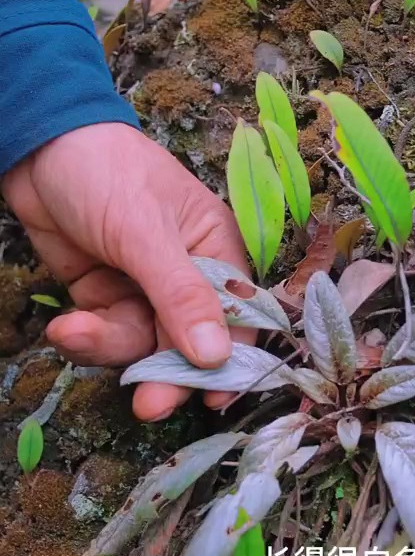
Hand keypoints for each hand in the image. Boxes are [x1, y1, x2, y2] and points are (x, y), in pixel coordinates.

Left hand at [1, 122, 252, 420]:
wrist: (37, 148)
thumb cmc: (108, 172)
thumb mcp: (145, 231)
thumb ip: (181, 295)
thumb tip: (217, 356)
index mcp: (215, 248)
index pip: (237, 314)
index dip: (230, 359)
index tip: (214, 399)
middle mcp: (187, 274)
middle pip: (188, 339)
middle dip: (165, 371)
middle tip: (149, 406)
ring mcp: (143, 288)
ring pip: (142, 343)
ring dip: (110, 349)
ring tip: (75, 333)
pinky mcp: (104, 296)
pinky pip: (106, 334)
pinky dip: (85, 337)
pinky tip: (63, 326)